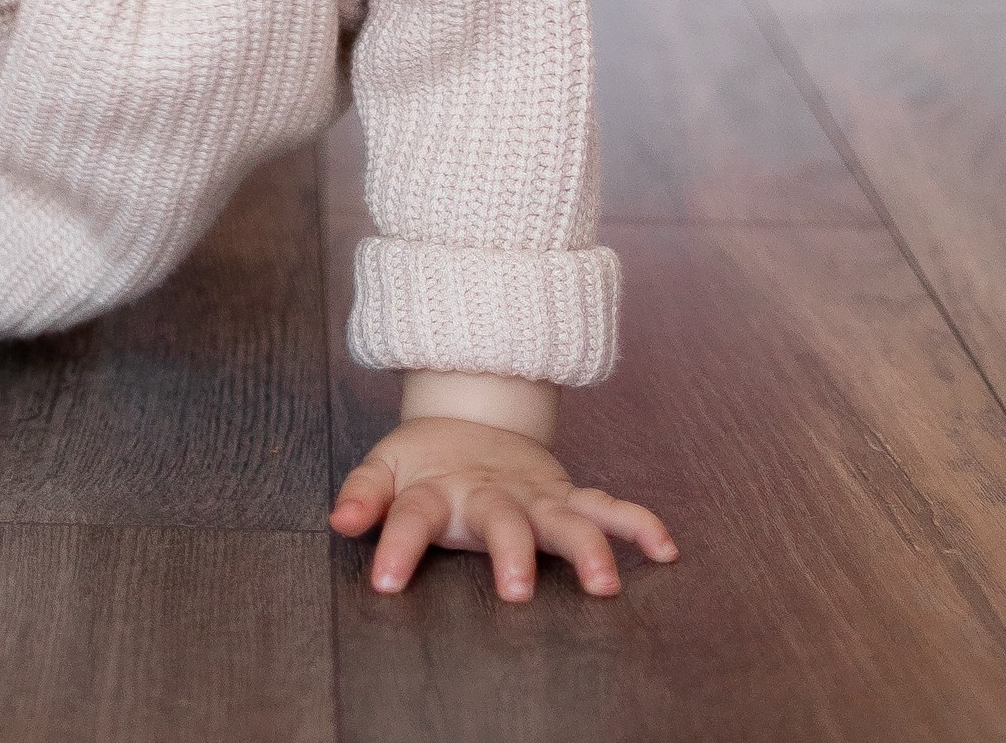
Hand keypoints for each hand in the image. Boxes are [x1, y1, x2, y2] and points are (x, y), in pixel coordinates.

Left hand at [331, 415, 675, 602]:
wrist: (471, 413)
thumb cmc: (426, 461)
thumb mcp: (386, 468)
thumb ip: (364, 495)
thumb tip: (339, 522)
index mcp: (439, 489)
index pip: (412, 515)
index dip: (396, 545)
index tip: (385, 582)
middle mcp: (491, 492)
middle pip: (501, 520)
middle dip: (510, 553)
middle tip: (517, 591)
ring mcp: (533, 493)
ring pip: (566, 517)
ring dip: (588, 547)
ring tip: (605, 584)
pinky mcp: (565, 494)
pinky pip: (607, 507)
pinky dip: (637, 524)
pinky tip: (665, 549)